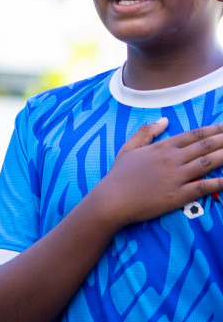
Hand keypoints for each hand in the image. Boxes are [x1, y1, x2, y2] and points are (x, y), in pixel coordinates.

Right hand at [88, 118, 222, 228]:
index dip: (214, 129)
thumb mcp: (128, 149)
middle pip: (206, 146)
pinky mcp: (178, 195)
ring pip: (209, 162)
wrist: (110, 201)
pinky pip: (204, 187)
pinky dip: (220, 182)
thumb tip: (164, 120)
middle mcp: (172, 159)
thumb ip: (146, 132)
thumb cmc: (117, 176)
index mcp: (162, 147)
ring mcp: (176, 177)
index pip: (194, 135)